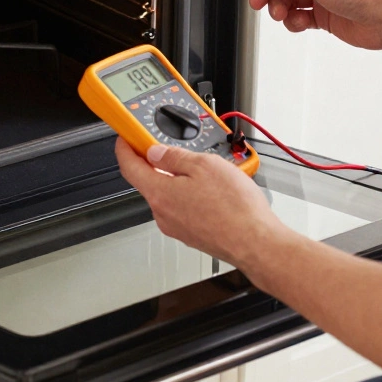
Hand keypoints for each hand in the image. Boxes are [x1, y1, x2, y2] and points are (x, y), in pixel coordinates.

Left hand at [114, 137, 281, 269]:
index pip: (128, 167)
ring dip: (177, 180)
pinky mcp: (191, 234)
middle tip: (168, 147)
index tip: (126, 138)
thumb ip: (175, 157)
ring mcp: (176, 227)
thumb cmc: (235, 208)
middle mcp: (163, 213)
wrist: (256, 243)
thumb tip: (157, 152)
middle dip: (155, 162)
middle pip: (148, 181)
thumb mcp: (205, 165)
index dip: (124, 148)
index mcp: (160, 193)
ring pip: (168, 195)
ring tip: (204, 171)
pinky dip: (189, 195)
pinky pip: (182, 209)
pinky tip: (211, 191)